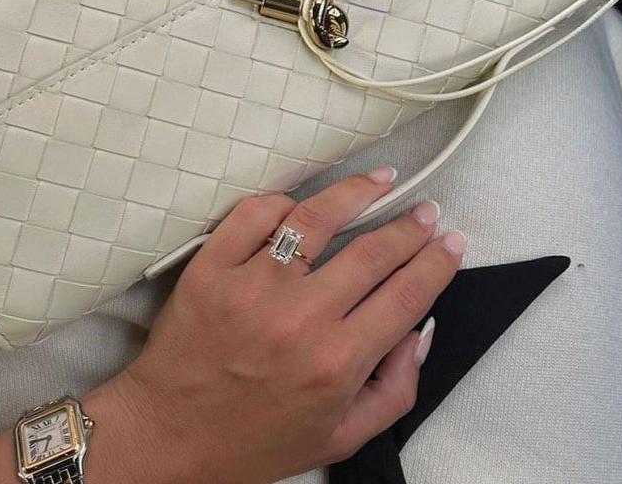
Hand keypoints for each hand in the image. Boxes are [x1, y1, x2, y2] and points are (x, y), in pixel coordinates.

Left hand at [108, 168, 464, 483]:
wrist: (171, 437)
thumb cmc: (255, 440)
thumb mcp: (342, 436)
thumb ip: (396, 388)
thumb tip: (419, 328)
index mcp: (338, 363)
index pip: (407, 294)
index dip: (438, 262)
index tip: (451, 242)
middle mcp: (300, 319)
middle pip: (373, 251)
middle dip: (410, 225)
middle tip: (425, 211)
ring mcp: (252, 288)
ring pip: (317, 217)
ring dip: (357, 192)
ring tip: (382, 180)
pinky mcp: (211, 269)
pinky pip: (253, 215)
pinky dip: (282, 201)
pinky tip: (301, 204)